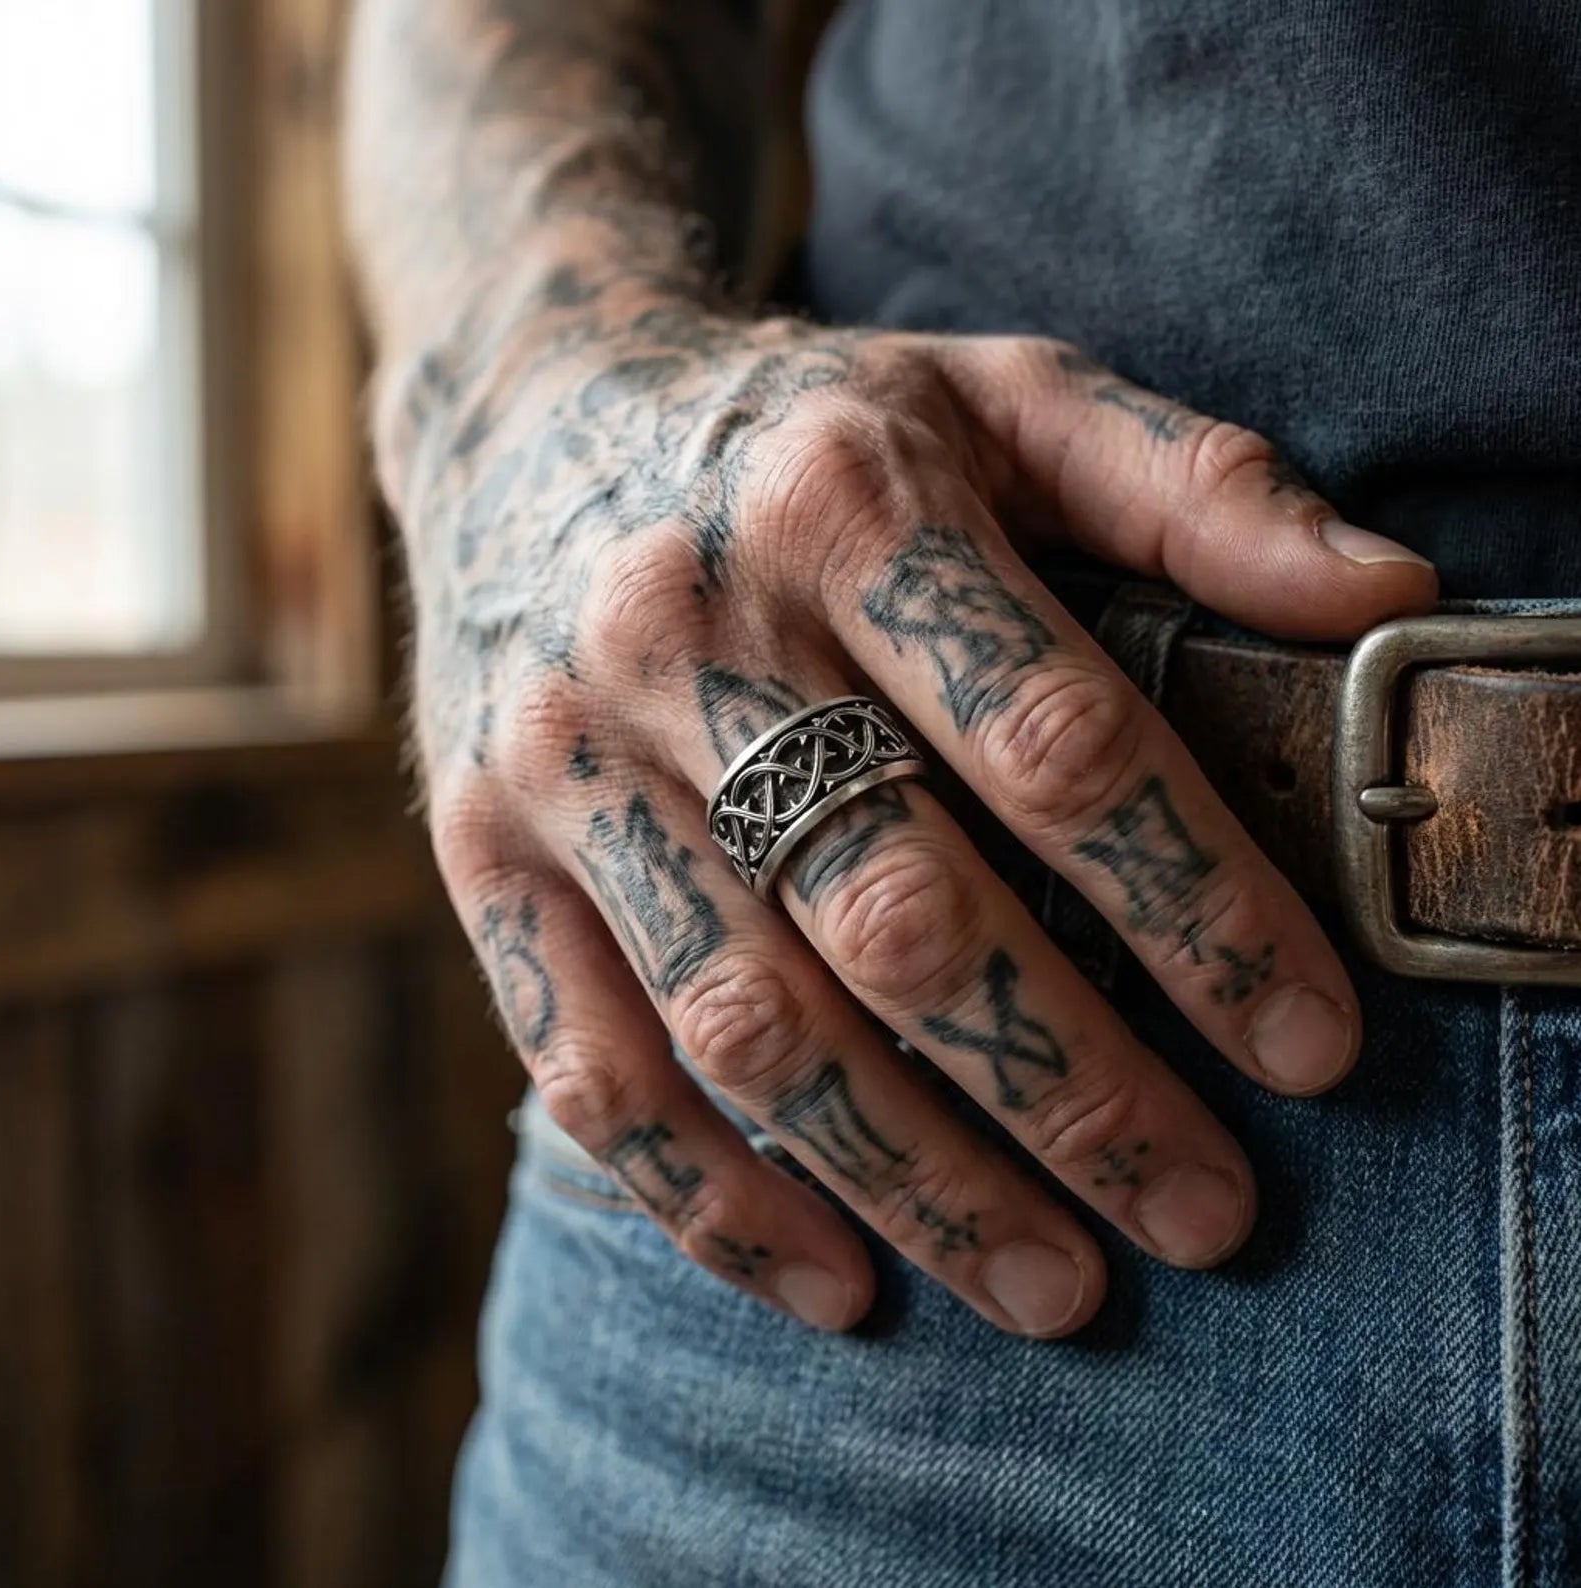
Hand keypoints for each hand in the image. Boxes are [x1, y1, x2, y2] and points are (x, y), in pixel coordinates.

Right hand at [391, 281, 1435, 1335]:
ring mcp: (565, 759)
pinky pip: (588, 1061)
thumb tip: (1385, 597)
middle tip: (1205, 1211)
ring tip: (1054, 1285)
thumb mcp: (1000, 394)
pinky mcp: (481, 851)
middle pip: (901, 914)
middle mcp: (684, 633)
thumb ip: (1191, 488)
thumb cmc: (803, 427)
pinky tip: (837, 1283)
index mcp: (841, 502)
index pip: (1055, 741)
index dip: (1197, 907)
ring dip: (913, 1181)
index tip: (1306, 1041)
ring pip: (748, 1021)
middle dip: (1071, 1091)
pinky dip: (712, 1200)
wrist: (531, 411)